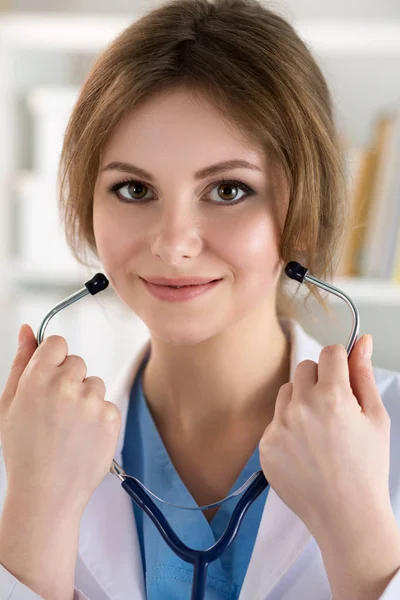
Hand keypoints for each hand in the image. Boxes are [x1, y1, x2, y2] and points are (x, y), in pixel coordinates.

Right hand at [0, 324, 121, 518]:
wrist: (46, 494)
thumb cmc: (24, 451)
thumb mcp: (9, 403)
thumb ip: (22, 361)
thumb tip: (29, 330)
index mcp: (39, 377)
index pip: (58, 343)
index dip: (52, 361)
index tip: (49, 378)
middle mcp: (68, 384)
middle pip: (77, 363)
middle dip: (68, 380)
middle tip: (56, 412)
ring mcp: (92, 401)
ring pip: (94, 384)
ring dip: (85, 399)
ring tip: (68, 428)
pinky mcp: (112, 417)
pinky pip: (107, 405)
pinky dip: (99, 418)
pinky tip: (82, 437)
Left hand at [259, 334, 393, 542]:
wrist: (346, 516)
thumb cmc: (367, 468)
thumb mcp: (376, 417)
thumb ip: (364, 374)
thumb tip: (363, 341)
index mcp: (332, 397)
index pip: (329, 353)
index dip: (340, 363)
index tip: (343, 376)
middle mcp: (300, 407)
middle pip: (304, 368)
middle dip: (319, 379)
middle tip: (334, 408)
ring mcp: (279, 427)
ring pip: (286, 392)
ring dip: (300, 401)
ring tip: (319, 431)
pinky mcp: (265, 445)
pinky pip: (274, 420)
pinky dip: (287, 426)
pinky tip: (305, 449)